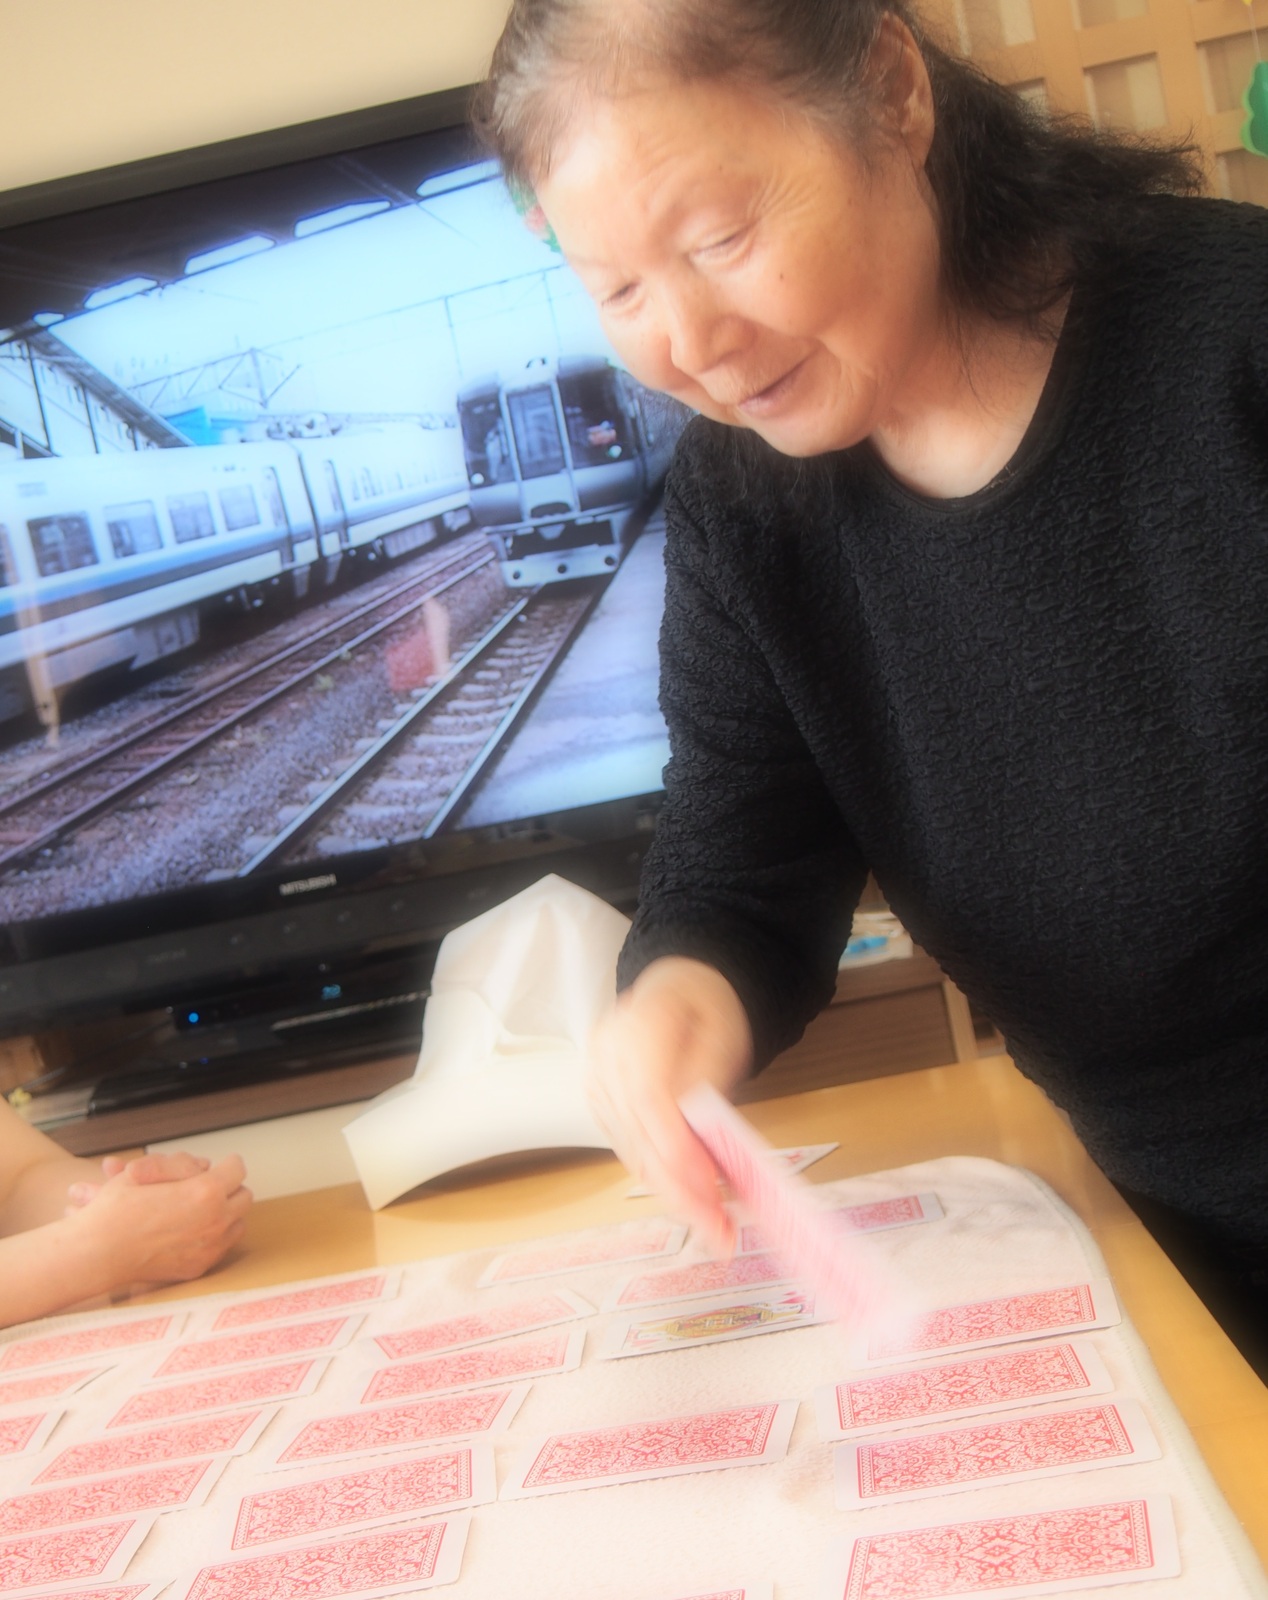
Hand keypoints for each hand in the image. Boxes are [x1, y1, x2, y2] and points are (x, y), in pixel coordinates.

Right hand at [69, 1154, 251, 1288]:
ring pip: (237, 1223)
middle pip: (244, 1196)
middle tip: (209, 1186)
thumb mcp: (145, 1170)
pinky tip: (192, 1231)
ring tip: (202, 1209)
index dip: (226, 1164)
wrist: (96, 1253)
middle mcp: (215, 1220)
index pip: (237, 1169)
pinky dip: (213, 1237)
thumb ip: (180, 1163)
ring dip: (225, 1213)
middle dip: (229, 1188)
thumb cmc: (116, 1209)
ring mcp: (209, 1247)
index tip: (219, 1165)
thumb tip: (204, 1165)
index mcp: (206, 1191)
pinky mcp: (199, 1267)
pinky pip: (220, 1247)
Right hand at [590, 957, 751, 1255]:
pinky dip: (661, 1180)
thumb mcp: (724, 1034)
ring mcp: (598, 1082)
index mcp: (640, 1024)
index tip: (708, 1185)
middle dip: (680, 1189)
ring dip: (673, 1195)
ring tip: (715, 1228)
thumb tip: (702, 1142)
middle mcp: (607, 1056)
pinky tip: (692, 1202)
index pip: (649, 1095)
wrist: (677, 988)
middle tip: (720, 1229)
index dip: (675, 1146)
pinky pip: (630, 1151)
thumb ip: (710, 1084)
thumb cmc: (706, 1007)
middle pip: (638, 1134)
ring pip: (632, 1152)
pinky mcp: (602, 1106)